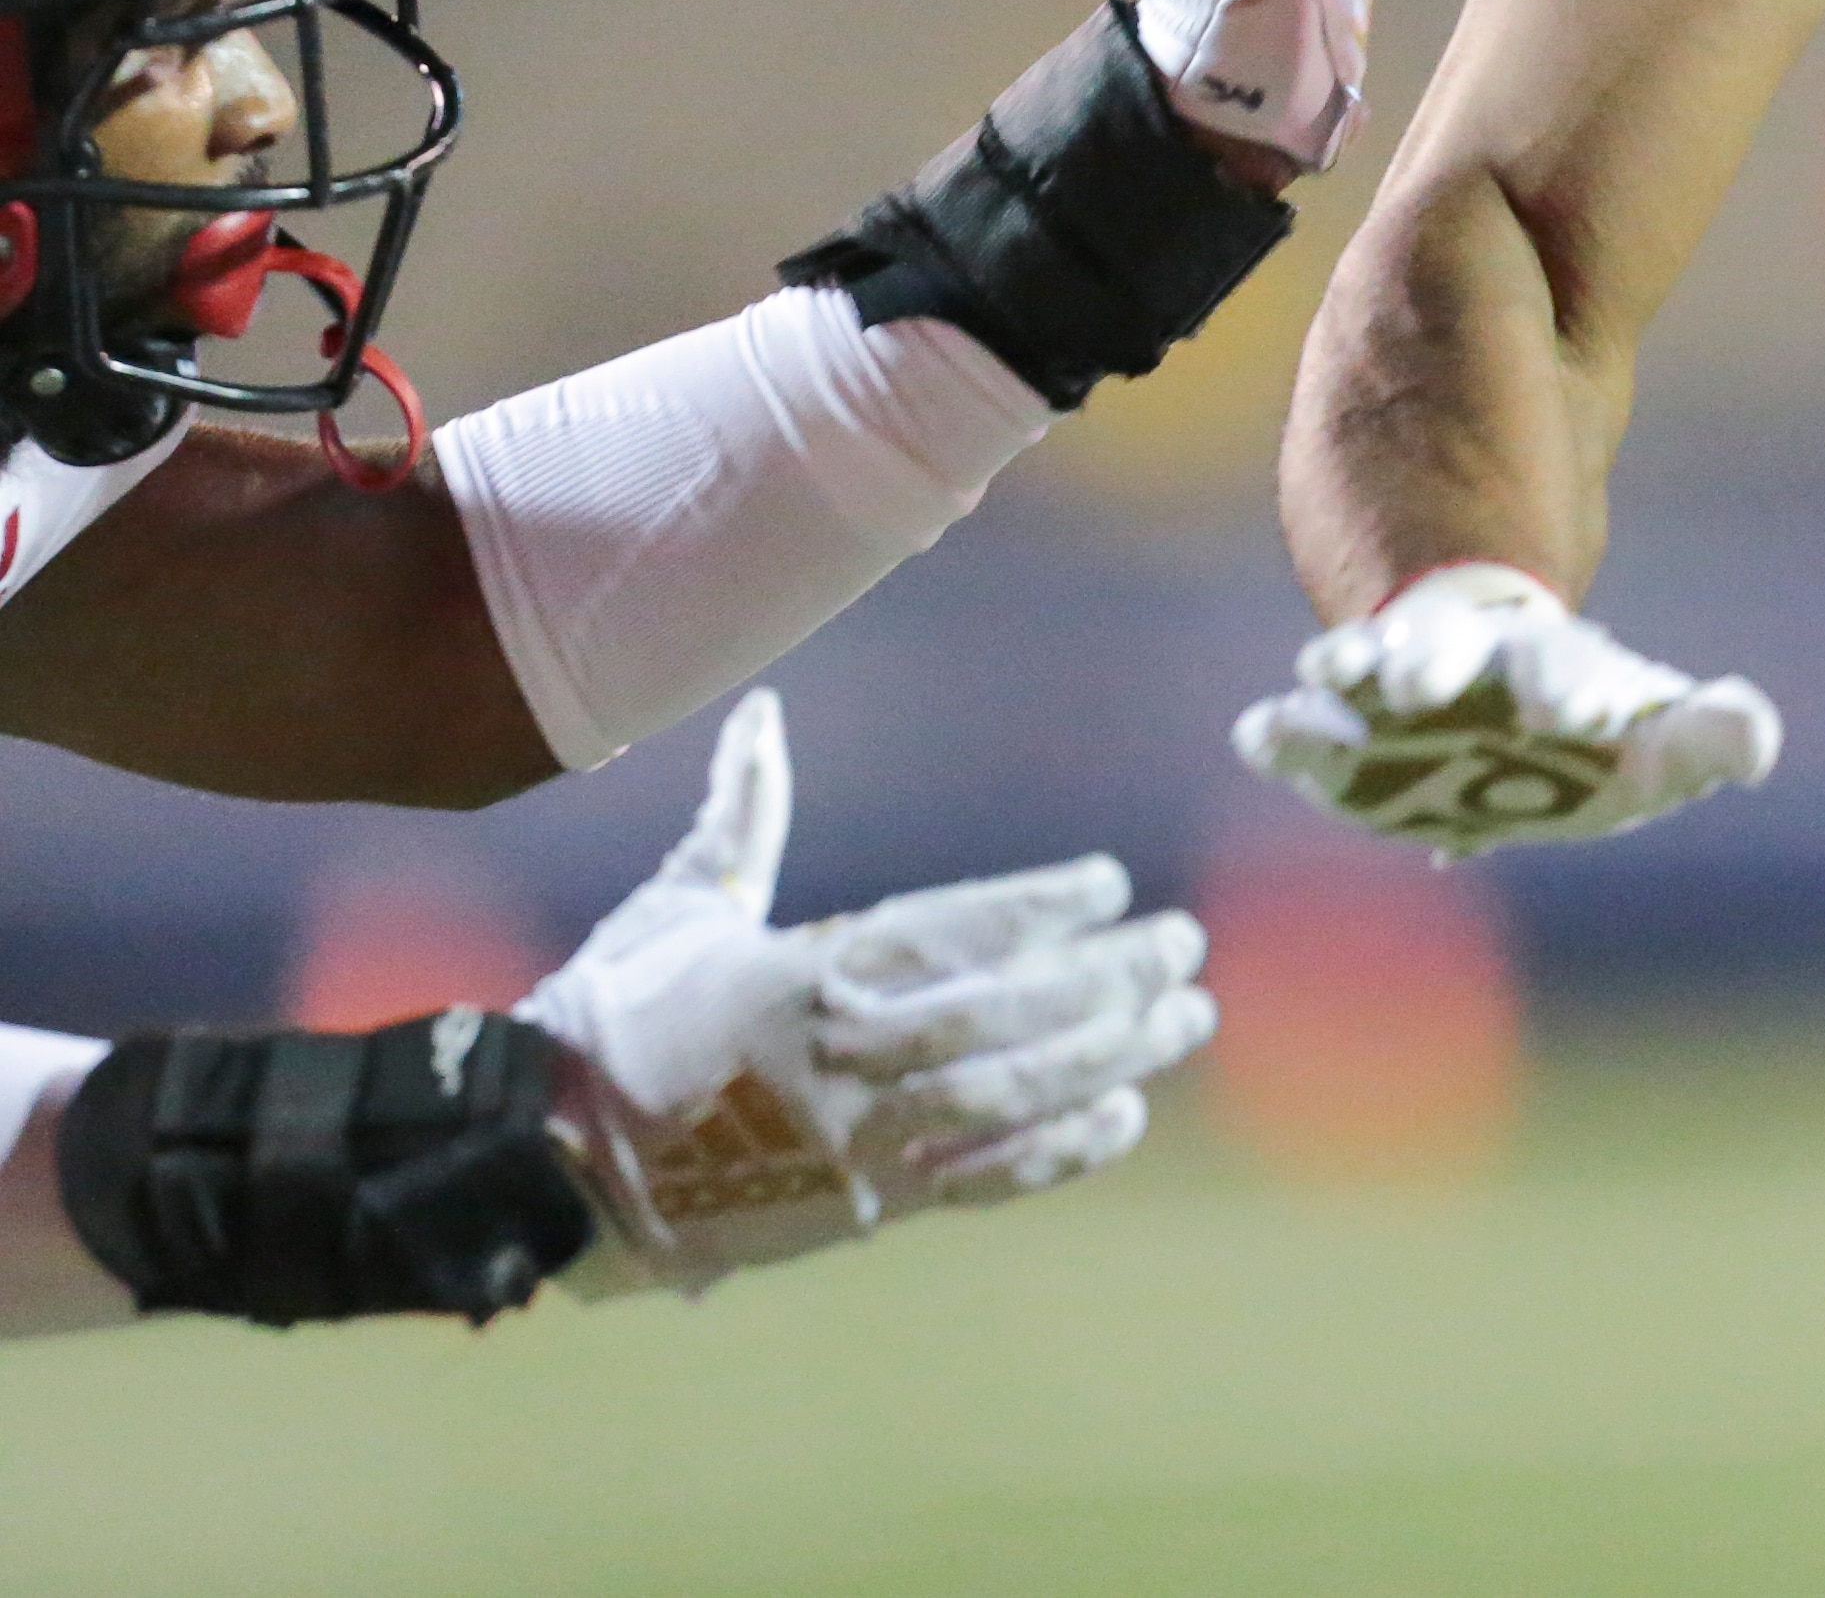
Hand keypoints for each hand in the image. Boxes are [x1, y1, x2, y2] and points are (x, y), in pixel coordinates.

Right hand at [515, 693, 1213, 1293]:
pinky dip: (1060, 1151)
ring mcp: (852, 1140)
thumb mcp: (680, 908)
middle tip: (1184, 944)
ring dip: (1109, 1056)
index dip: (1035, 908)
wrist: (546, 1162)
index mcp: (796, 976)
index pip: (943, 933)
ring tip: (1185, 1017)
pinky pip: (981, 1180)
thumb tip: (761, 711)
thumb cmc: (614, 1019)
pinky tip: (1124, 1113)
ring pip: (1008, 1097)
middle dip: (1105, 980)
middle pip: (1000, 1015)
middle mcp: (836, 1058)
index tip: (1110, 880)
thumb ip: (744, 814)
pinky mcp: (859, 1206)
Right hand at [1232, 562, 1782, 855]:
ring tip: (1325, 675)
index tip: (1576, 715)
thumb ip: (1710, 738)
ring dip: (1354, 675)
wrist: (1504, 706)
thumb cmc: (1592, 729)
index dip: (1568, 690)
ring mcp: (1400, 689)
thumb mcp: (1659, 746)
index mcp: (1554, 674)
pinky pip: (1309, 726)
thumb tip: (1760, 744)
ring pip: (1369, 669)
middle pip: (1451, 656)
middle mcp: (1471, 667)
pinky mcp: (1347, 732)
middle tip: (1421, 688)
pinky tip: (1265, 735)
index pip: (1562, 672)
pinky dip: (1288, 731)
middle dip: (1435, 668)